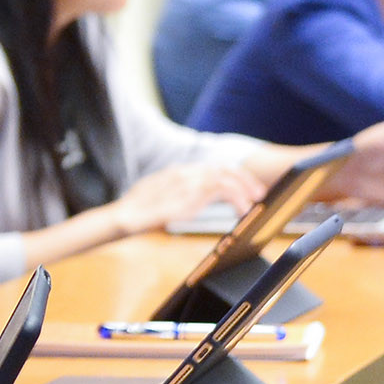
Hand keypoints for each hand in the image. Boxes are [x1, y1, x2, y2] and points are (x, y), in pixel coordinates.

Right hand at [109, 162, 263, 237]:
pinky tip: (242, 210)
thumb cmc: (136, 212)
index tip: (243, 187)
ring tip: (254, 202)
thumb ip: (171, 193)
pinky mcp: (193, 192)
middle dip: (244, 179)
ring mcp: (189, 179)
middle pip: (223, 167)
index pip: (211, 167)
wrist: (125, 216)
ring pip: (227, 175)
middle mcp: (185, 171)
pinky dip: (238, 198)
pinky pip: (225, 189)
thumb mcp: (155, 197)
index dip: (231, 176)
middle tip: (258, 193)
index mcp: (177, 171)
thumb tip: (181, 200)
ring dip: (245, 188)